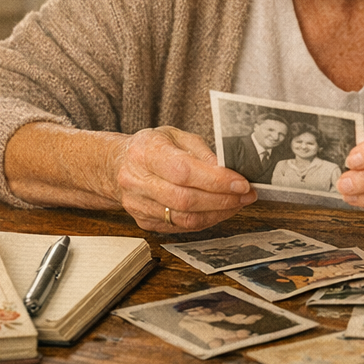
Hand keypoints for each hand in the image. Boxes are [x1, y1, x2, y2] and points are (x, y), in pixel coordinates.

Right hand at [106, 126, 256, 232]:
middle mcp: (136, 180)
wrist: (117, 165)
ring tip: (237, 203)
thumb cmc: (151, 148)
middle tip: (246, 195)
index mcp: (145, 152)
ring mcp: (137, 204)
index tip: (241, 183)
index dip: (216, 181)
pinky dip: (205, 220)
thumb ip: (201, 152)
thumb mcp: (176, 136)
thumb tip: (227, 170)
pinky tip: (219, 210)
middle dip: (223, 200)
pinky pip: (180, 227)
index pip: (184, 171)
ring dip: (218, 213)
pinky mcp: (144, 222)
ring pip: (184, 218)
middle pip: (185, 199)